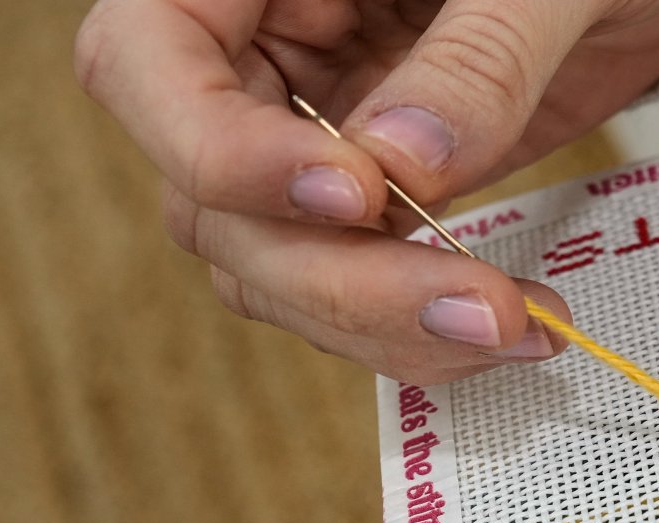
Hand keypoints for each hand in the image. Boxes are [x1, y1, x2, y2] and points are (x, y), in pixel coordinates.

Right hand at [75, 0, 658, 382]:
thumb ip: (476, 59)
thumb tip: (403, 168)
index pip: (146, 61)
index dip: (224, 149)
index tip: (356, 194)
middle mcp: (251, 57)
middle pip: (210, 202)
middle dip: (340, 278)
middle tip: (474, 311)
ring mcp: (298, 138)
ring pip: (271, 268)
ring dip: (384, 324)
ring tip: (512, 328)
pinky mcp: (363, 203)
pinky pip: (344, 286)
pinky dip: (416, 326)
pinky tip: (510, 328)